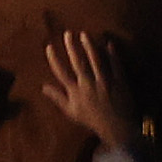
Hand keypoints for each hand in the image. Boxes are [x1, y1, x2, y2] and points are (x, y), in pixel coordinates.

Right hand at [36, 27, 146, 150]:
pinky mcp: (118, 81)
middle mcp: (88, 85)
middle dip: (71, 47)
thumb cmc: (91, 119)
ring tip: (84, 34)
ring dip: (89, 46)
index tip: (49, 46)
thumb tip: (43, 87)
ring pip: (96, 60)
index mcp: (75, 92)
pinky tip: (108, 43)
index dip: (54, 59)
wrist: (116, 127)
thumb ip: (57, 97)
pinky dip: (112, 53)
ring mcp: (104, 82)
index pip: (61, 73)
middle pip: (78, 62)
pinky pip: (115, 64)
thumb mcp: (71, 111)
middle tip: (67, 33)